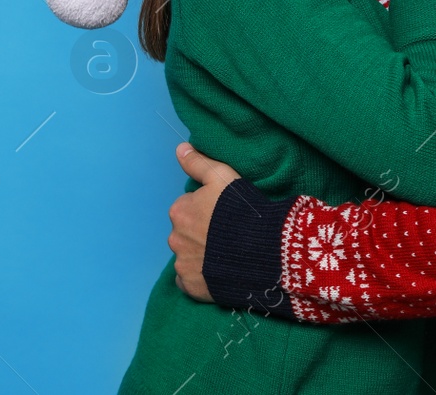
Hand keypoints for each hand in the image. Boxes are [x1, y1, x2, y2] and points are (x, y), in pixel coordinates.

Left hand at [168, 142, 239, 302]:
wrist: (261, 251)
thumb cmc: (241, 211)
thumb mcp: (222, 177)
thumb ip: (198, 163)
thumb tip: (179, 149)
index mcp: (179, 210)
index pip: (188, 207)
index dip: (207, 210)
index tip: (224, 214)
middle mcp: (174, 238)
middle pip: (185, 232)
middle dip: (200, 233)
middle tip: (226, 235)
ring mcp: (182, 264)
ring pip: (187, 256)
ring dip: (200, 255)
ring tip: (226, 254)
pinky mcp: (191, 287)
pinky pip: (190, 281)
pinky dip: (200, 277)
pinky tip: (218, 272)